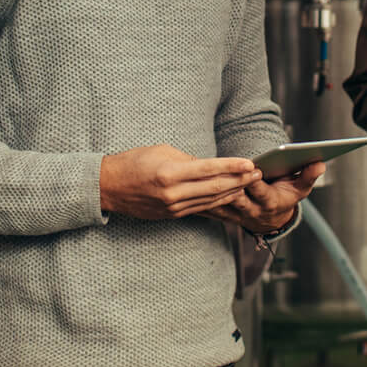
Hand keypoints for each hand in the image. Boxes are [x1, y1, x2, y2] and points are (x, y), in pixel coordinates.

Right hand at [100, 145, 259, 219]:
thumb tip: (210, 165)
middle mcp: (173, 193)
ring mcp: (173, 207)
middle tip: (257, 173)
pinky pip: (201, 209)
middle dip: (239, 180)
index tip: (250, 163)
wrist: (109, 187)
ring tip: (250, 184)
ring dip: (233, 192)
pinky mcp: (172, 215)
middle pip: (215, 188)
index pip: (209, 170)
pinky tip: (231, 196)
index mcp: (170, 173)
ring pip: (211, 201)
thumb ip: (188, 160)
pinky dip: (218, 203)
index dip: (232, 166)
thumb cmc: (133, 162)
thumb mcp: (161, 151)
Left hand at [204, 161, 323, 232]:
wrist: (272, 222)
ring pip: (219, 202)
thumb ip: (308, 176)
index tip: (251, 169)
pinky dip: (199, 199)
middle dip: (228, 184)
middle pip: (236, 197)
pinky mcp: (222, 214)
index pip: (260, 191)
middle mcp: (250, 210)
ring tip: (198, 179)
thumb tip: (320, 163)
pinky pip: (209, 207)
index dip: (254, 181)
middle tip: (218, 170)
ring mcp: (235, 214)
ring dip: (209, 192)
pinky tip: (188, 190)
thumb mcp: (300, 188)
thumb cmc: (286, 197)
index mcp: (269, 202)